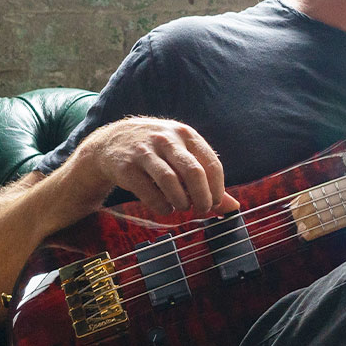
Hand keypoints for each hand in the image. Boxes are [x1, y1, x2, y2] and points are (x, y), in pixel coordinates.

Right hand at [68, 117, 239, 216]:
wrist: (112, 142)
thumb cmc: (157, 152)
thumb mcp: (183, 156)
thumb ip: (208, 180)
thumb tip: (234, 207)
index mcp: (186, 135)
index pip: (211, 163)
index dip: (217, 189)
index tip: (215, 203)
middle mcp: (167, 140)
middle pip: (193, 172)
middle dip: (202, 197)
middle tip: (202, 210)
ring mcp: (145, 152)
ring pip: (170, 181)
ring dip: (181, 201)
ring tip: (182, 208)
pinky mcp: (126, 167)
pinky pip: (147, 191)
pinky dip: (160, 205)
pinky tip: (164, 207)